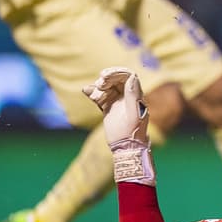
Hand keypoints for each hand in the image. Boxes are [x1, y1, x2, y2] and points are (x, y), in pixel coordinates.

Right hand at [82, 67, 154, 184]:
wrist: (126, 148)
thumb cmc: (132, 132)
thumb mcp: (133, 113)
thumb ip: (132, 95)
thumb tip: (132, 76)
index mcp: (136, 96)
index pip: (128, 76)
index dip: (117, 73)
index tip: (105, 76)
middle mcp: (127, 97)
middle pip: (117, 79)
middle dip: (108, 77)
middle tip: (100, 82)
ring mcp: (117, 102)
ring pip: (107, 87)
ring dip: (99, 86)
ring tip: (93, 90)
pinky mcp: (109, 108)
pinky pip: (100, 97)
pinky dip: (93, 93)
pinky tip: (86, 90)